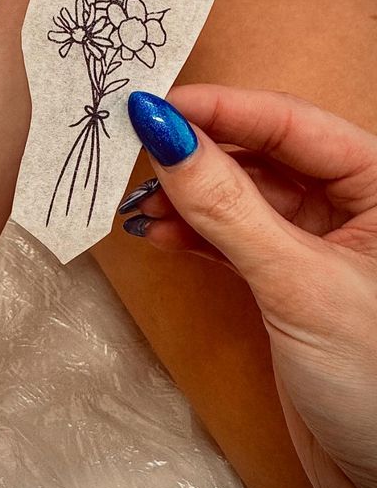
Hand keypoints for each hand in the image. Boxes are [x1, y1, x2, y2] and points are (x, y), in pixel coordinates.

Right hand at [122, 86, 376, 487]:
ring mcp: (318, 244)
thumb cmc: (376, 382)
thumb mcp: (297, 282)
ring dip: (188, 199)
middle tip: (136, 150)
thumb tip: (166, 136)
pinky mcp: (289, 282)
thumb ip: (227, 207)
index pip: (290, 123)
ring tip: (139, 206)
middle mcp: (353, 205)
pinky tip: (159, 236)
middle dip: (197, 155)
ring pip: (242, 198)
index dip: (220, 110)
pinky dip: (195, 237)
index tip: (154, 105)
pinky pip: (234, 240)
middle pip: (261, 154)